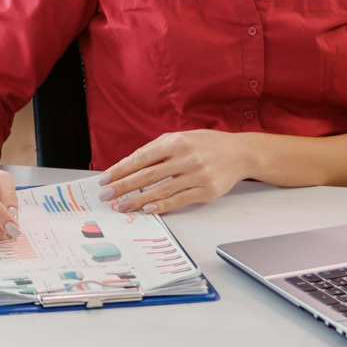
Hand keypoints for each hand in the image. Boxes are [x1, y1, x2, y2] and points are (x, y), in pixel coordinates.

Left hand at [96, 130, 251, 215]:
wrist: (240, 153)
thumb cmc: (207, 144)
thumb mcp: (182, 137)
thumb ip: (157, 149)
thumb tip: (129, 165)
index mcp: (176, 141)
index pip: (141, 157)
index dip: (121, 169)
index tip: (105, 179)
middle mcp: (186, 157)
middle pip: (147, 175)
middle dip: (123, 186)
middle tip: (106, 195)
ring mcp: (197, 175)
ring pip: (161, 190)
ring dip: (138, 200)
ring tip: (122, 206)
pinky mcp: (207, 191)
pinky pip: (179, 200)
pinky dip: (162, 206)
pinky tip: (148, 209)